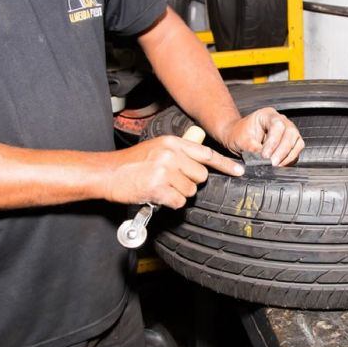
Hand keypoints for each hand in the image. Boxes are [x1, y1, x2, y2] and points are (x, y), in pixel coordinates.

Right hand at [105, 135, 243, 208]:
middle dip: (190, 183)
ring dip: (177, 194)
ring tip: (160, 187)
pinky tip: (158, 196)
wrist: (108, 173)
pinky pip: (179, 201)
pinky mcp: (158, 187)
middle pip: (200, 176)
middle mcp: (170, 154)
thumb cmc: (130, 164)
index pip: (205, 153)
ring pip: (190, 191)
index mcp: (172, 143)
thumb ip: (177, 152)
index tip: (239, 171)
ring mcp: (165, 171)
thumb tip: (198, 161)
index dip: (224, 164)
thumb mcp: (156, 148)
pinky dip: (170, 203)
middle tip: (172, 182)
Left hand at [219, 108, 303, 166]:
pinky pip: (296, 151)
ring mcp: (288, 131)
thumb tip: (263, 159)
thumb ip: (251, 148)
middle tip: (273, 163)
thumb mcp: (240, 140)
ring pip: (297, 142)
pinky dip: (289, 159)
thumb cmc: (238, 135)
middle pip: (291, 133)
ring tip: (276, 166)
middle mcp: (281, 120)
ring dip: (288, 156)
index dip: (273, 142)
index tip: (265, 156)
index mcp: (268, 115)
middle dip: (283, 150)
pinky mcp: (290, 143)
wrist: (237, 137)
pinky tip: (280, 165)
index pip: (277, 126)